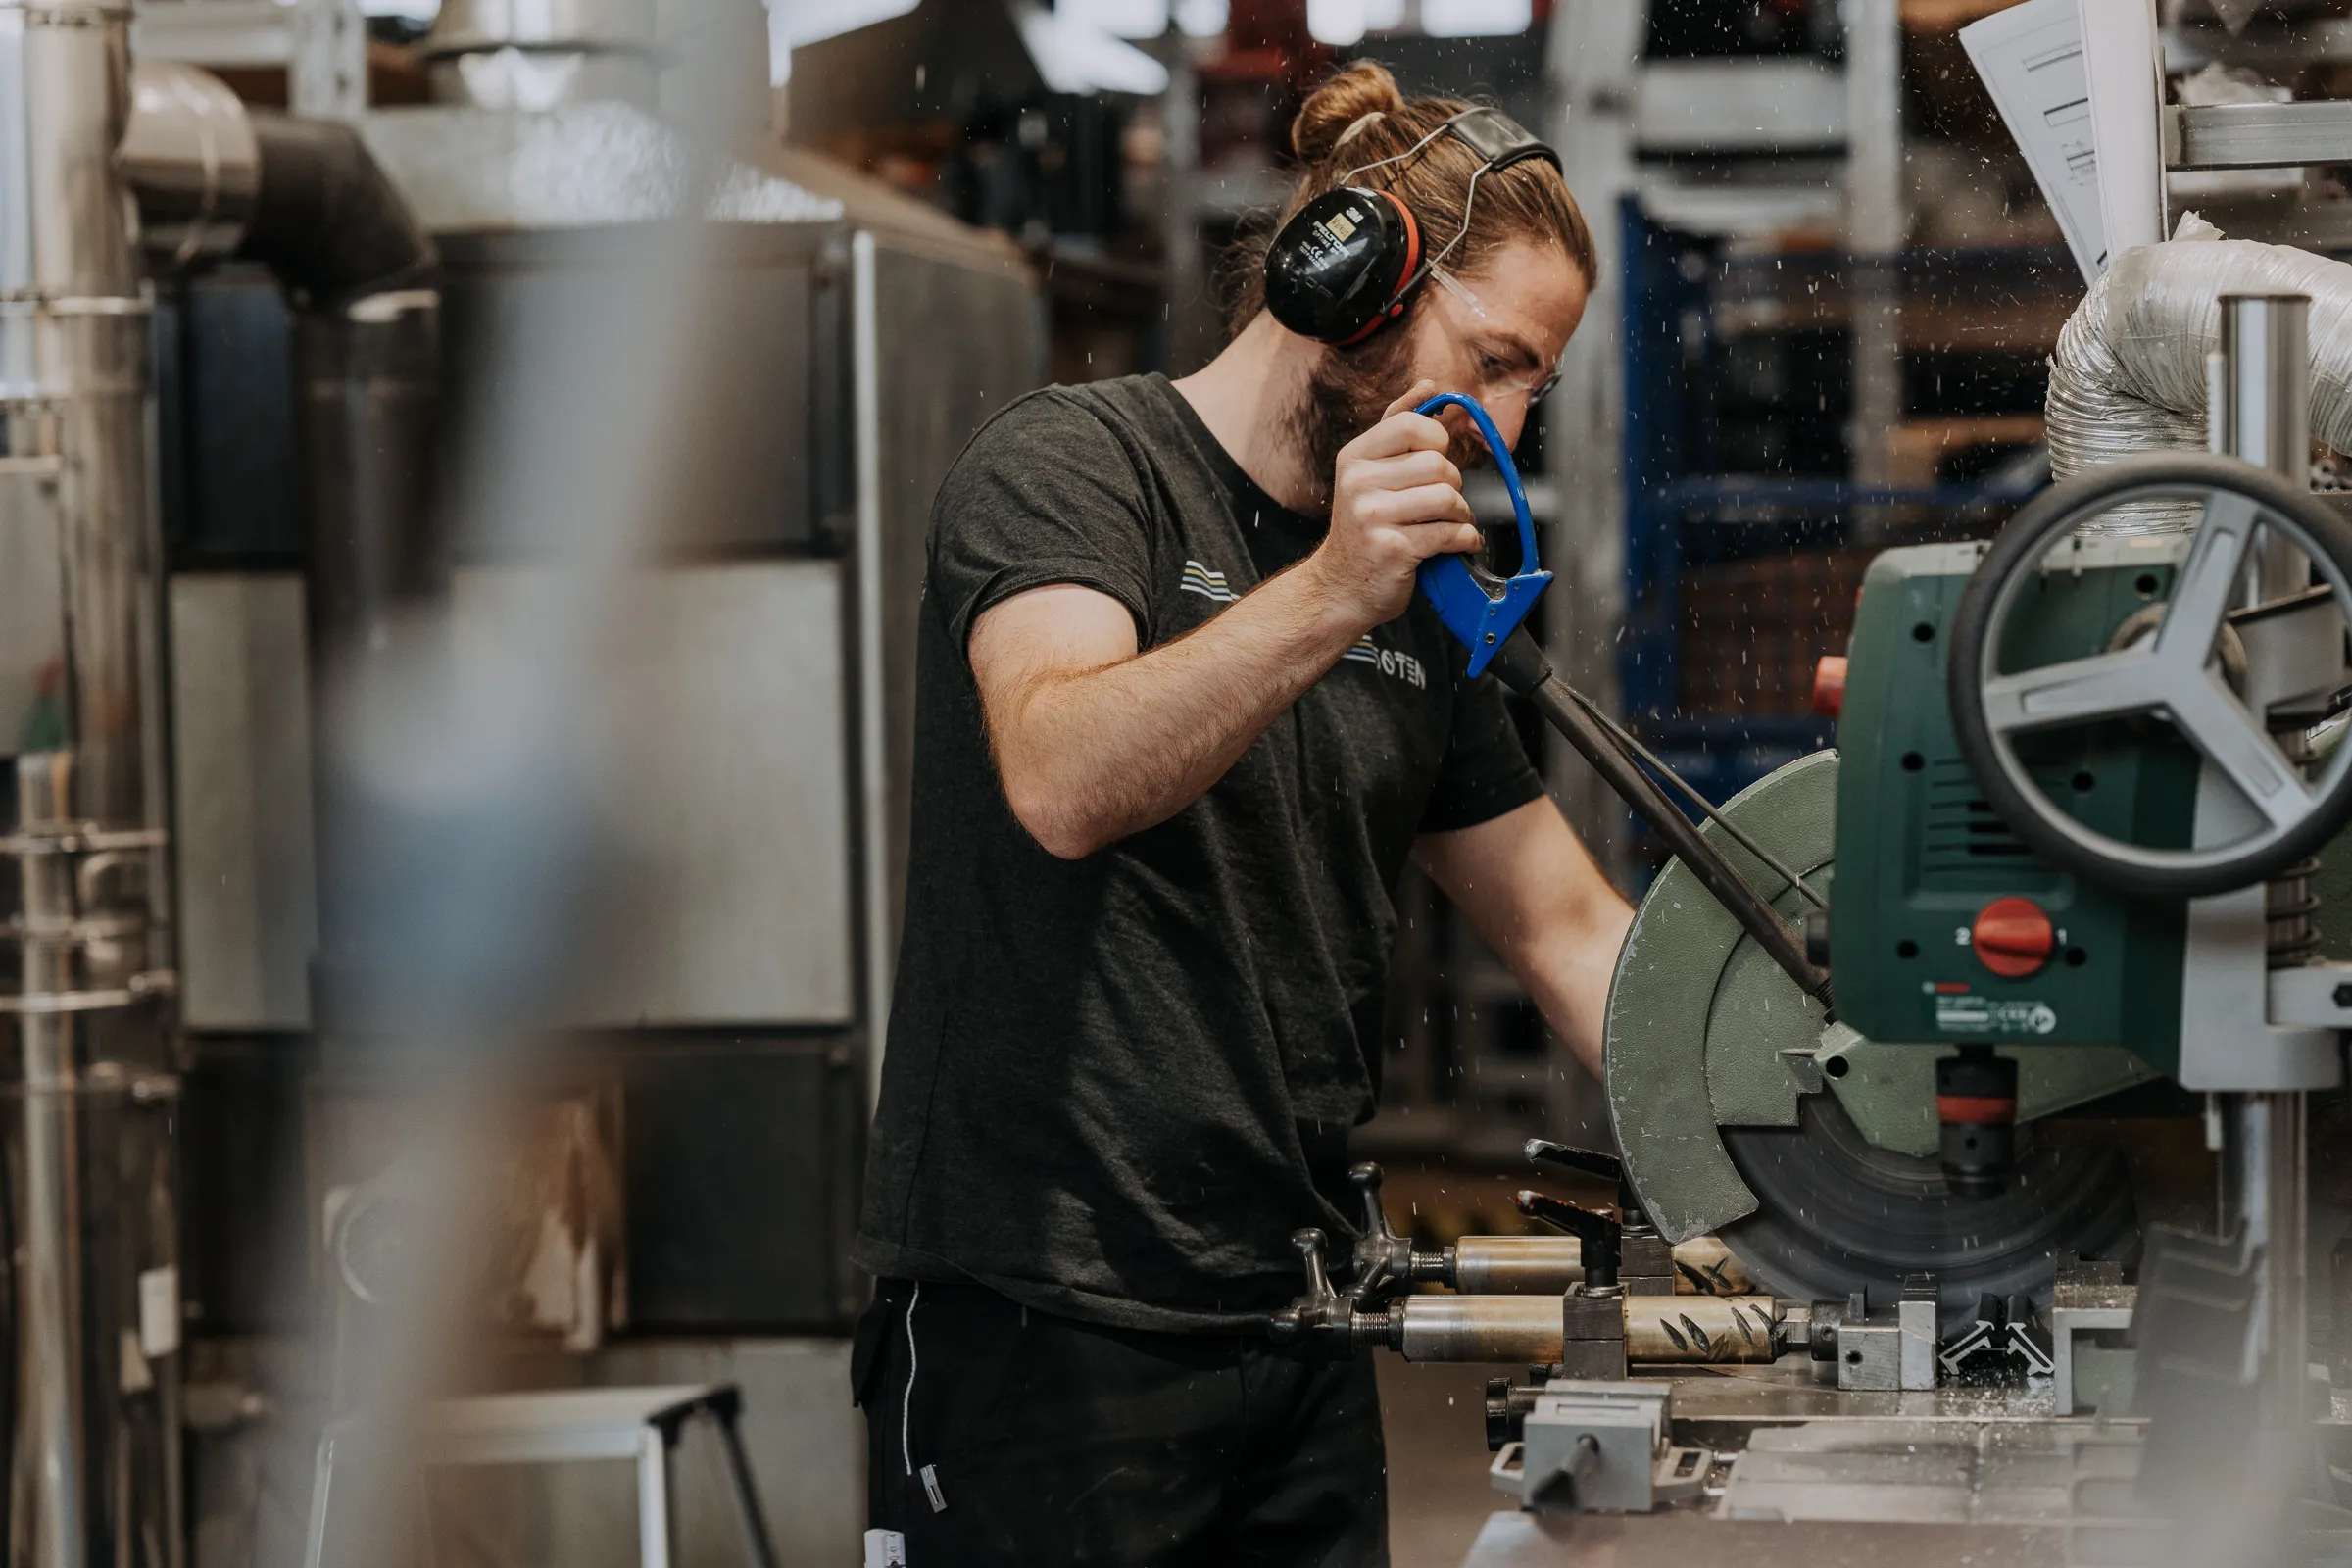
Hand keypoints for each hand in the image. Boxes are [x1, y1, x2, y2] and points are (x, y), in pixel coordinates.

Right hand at [1303, 379, 1483, 629]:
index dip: (1437, 440)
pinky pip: (1451, 533)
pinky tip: (1456, 545)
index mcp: (1354, 458)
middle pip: (1437, 464)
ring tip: (1447, 524)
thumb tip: (1428, 386)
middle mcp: (1358, 484)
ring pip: (1448, 498)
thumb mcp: (1368, 474)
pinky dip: (1464, 540)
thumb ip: (1397, 430)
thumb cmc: (1363, 530)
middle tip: (1441, 502)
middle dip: (1452, 484)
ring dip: (1460, 515)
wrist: (1340, 588)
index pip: (1412, 424)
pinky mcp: (1393, 549)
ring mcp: (1373, 517)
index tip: (1435, 460)